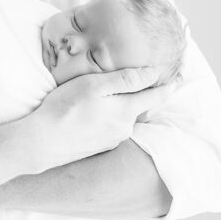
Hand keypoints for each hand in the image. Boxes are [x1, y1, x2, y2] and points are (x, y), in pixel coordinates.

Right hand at [24, 66, 177, 167]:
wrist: (41, 142)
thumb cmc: (65, 108)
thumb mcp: (95, 85)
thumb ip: (126, 79)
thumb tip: (153, 73)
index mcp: (126, 111)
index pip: (156, 97)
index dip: (168, 86)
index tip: (179, 78)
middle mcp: (124, 129)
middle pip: (140, 108)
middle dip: (144, 95)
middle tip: (146, 80)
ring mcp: (111, 140)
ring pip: (125, 118)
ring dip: (124, 107)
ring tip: (115, 94)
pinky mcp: (98, 146)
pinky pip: (112, 128)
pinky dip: (111, 118)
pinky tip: (96, 112)